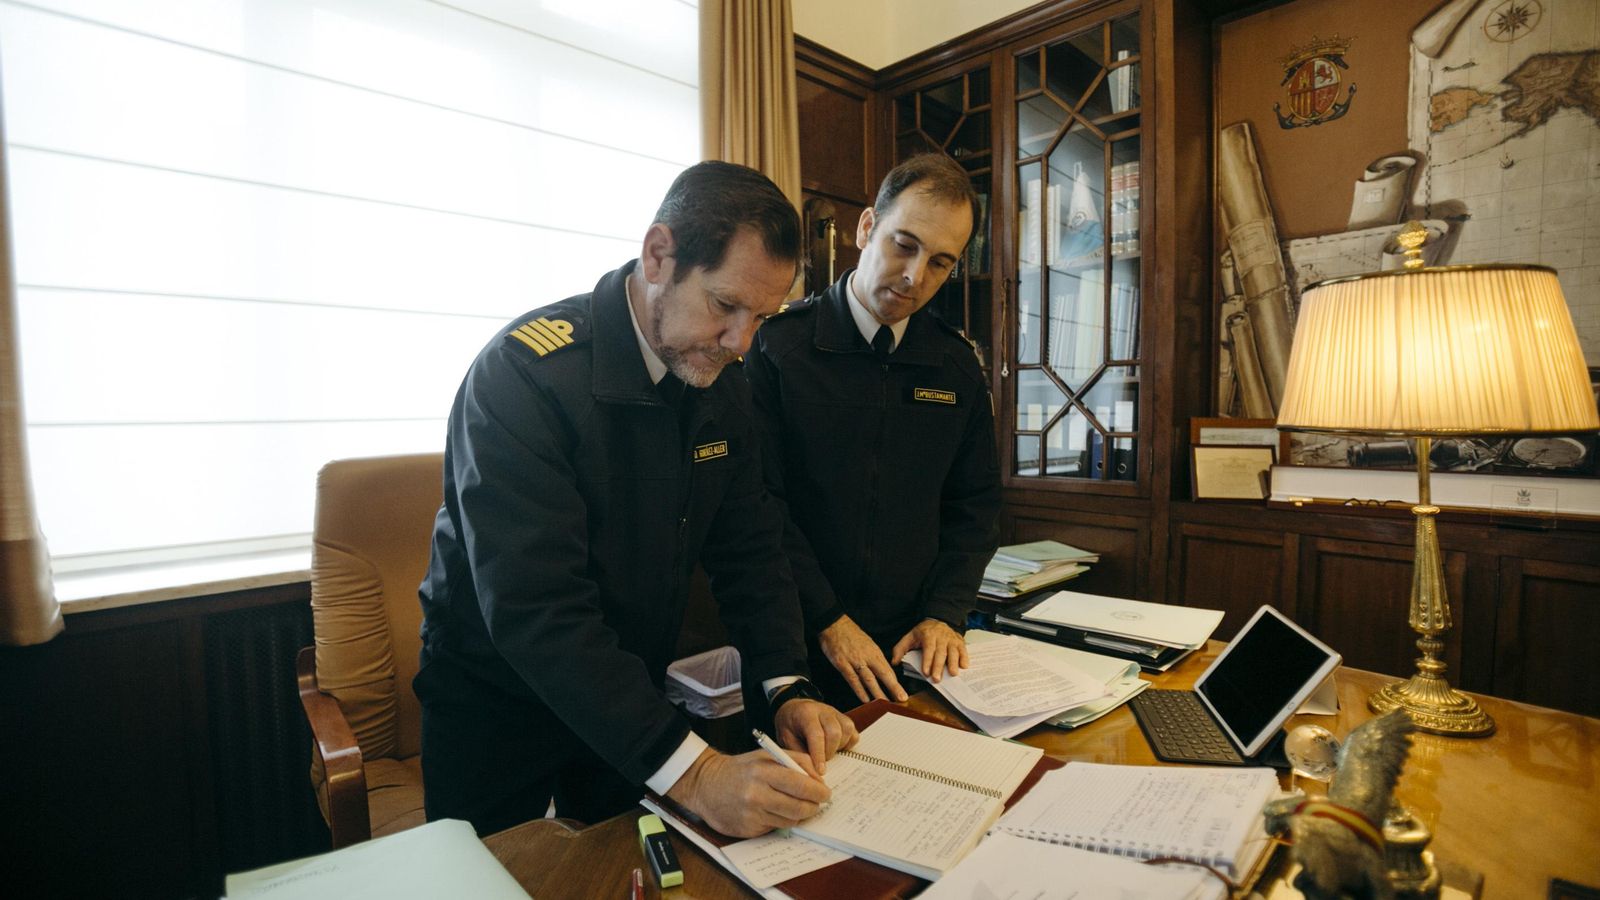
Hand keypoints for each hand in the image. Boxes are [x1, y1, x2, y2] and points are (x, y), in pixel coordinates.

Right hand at [665, 747, 830, 837]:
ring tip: (799, 807)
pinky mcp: (748, 829)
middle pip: (799, 807)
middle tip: (818, 803)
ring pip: (790, 820)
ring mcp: (752, 813)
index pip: (801, 784)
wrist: (706, 785)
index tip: (826, 793)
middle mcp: (757, 793)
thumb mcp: (766, 756)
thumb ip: (795, 761)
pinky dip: (782, 821)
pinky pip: (776, 828)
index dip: (819, 791)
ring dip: (800, 815)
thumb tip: (819, 778)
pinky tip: (777, 812)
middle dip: (814, 806)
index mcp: (763, 771)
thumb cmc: (741, 769)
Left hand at [773, 698, 858, 774]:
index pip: (816, 734)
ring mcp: (836, 713)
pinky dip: (848, 744)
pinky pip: (854, 733)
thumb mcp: (785, 738)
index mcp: (806, 713)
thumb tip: (811, 770)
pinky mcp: (844, 719)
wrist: (794, 710)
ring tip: (828, 753)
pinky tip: (837, 748)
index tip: (820, 771)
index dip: (819, 755)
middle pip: (835, 732)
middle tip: (821, 761)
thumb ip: (798, 752)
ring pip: (847, 730)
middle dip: (829, 752)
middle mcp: (823, 710)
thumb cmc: (790, 726)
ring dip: (839, 747)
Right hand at [819, 615, 907, 702]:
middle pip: (883, 674)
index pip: (888, 670)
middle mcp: (866, 656)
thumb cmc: (850, 634)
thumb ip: (874, 658)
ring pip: (869, 679)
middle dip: (893, 688)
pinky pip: (852, 679)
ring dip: (878, 693)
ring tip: (885, 703)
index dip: (896, 683)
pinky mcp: (842, 664)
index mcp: (874, 652)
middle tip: (901, 699)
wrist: (834, 624)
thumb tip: (883, 672)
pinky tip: (865, 699)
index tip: (902, 693)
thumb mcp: (868, 643)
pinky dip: (859, 690)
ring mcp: (854, 661)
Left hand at [890, 619, 967, 682]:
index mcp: (928, 634)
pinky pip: (963, 649)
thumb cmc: (923, 632)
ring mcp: (951, 639)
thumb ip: (900, 649)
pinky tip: (964, 666)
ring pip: (953, 651)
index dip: (927, 661)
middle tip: (937, 679)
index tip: (926, 673)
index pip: (928, 649)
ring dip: (953, 663)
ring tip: (952, 674)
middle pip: (940, 652)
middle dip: (938, 666)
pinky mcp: (959, 641)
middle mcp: (941, 636)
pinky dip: (964, 658)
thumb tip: (895, 662)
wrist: (938, 620)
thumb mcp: (909, 636)